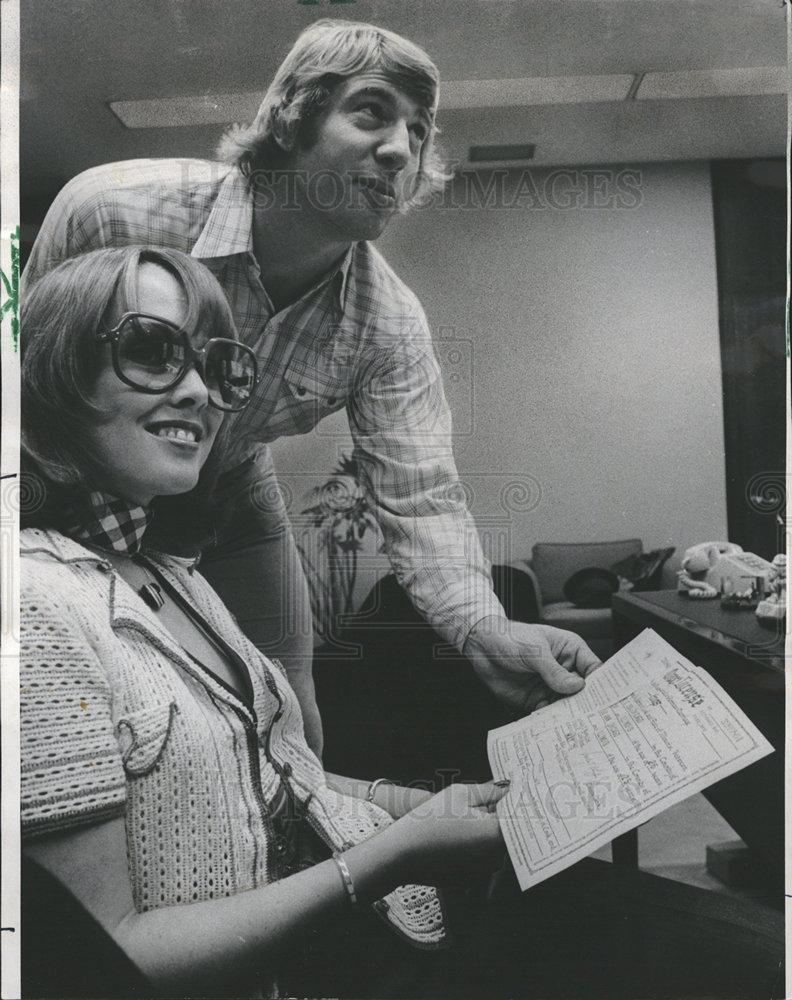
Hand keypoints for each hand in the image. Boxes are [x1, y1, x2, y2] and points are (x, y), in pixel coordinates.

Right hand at [387, 781, 507, 885]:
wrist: (401, 854)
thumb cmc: (429, 821)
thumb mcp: (460, 794)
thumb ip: (490, 791)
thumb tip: (509, 788)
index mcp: (497, 835)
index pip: (520, 815)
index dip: (517, 800)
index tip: (514, 790)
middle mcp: (496, 858)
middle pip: (507, 831)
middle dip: (499, 814)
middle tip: (485, 799)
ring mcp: (485, 872)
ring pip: (494, 845)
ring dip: (486, 830)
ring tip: (462, 817)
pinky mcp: (473, 880)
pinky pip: (481, 858)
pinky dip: (475, 846)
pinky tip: (455, 834)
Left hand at [463, 617, 600, 714]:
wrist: (481, 647)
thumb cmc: (509, 637)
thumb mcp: (534, 650)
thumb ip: (554, 670)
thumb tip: (577, 686)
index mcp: (570, 651)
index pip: (594, 669)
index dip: (602, 684)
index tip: (607, 700)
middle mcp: (564, 670)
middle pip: (583, 692)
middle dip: (587, 705)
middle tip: (592, 719)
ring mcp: (551, 686)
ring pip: (567, 706)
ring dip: (568, 716)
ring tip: (572, 727)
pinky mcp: (536, 700)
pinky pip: (548, 713)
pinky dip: (550, 721)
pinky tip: (551, 727)